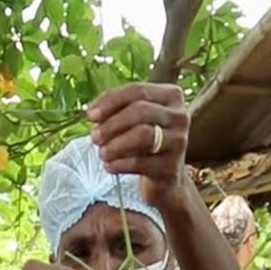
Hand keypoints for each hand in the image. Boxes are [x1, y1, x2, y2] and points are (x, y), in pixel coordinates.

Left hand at [87, 83, 189, 209]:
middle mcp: (180, 116)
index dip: (111, 101)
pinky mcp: (171, 168)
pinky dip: (119, 164)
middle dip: (112, 124)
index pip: (138, 90)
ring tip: (101, 153)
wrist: (166, 179)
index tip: (90, 115)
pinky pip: (139, 163)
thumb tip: (93, 113)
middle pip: (141, 111)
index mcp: (171, 96)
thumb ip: (117, 110)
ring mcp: (179, 142)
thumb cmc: (145, 143)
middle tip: (94, 137)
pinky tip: (109, 166)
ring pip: (142, 135)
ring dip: (115, 144)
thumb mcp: (135, 121)